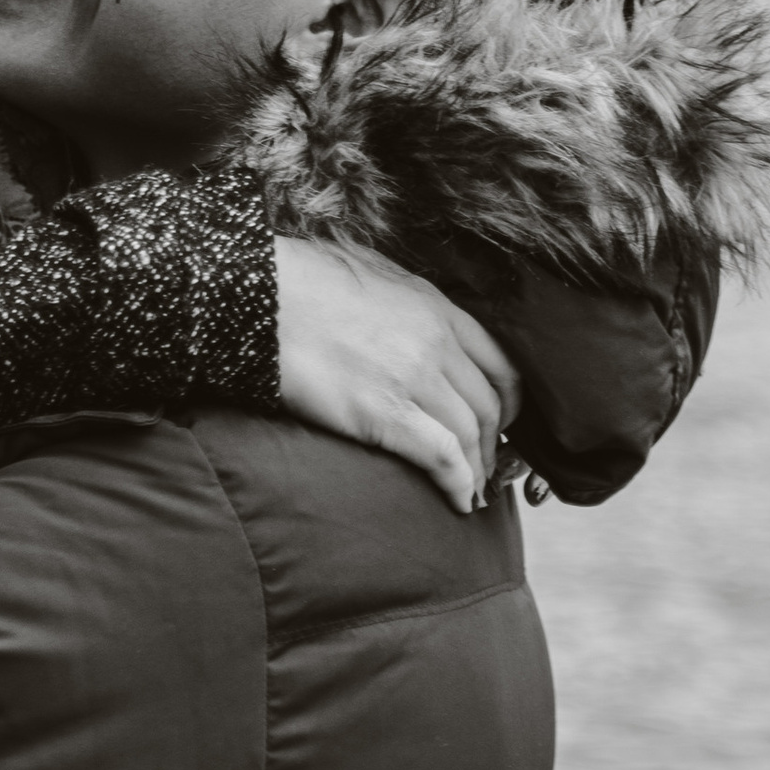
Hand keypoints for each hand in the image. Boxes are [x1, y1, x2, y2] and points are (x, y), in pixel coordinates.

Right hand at [274, 237, 520, 512]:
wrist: (262, 296)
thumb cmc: (306, 280)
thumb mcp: (375, 270)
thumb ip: (410, 299)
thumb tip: (420, 315)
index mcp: (437, 308)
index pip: (500, 363)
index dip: (508, 401)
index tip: (500, 421)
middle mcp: (435, 343)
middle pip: (490, 405)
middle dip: (493, 442)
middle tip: (485, 463)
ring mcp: (413, 378)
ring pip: (471, 435)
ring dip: (477, 469)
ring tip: (472, 490)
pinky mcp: (384, 414)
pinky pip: (442, 457)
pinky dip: (458, 483)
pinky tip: (459, 499)